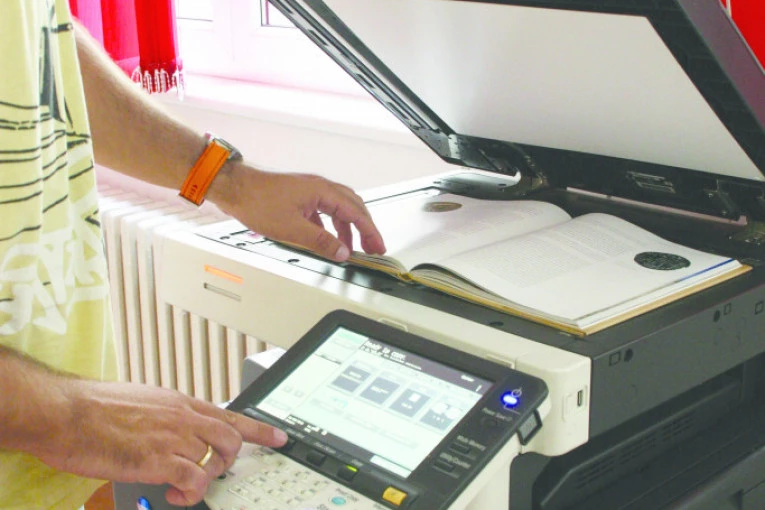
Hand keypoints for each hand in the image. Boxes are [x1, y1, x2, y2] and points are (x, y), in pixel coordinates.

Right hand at [37, 380, 286, 505]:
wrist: (66, 412)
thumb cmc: (94, 408)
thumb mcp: (142, 401)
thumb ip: (166, 415)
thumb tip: (175, 429)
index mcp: (180, 403)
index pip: (231, 415)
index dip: (260, 431)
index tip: (279, 438)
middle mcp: (183, 417)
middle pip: (230, 441)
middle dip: (227, 461)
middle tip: (209, 472)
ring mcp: (174, 438)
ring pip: (216, 461)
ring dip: (205, 479)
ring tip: (182, 485)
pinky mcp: (159, 460)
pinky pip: (194, 481)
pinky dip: (189, 493)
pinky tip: (172, 494)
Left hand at [210, 164, 385, 260]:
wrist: (235, 188)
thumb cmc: (258, 201)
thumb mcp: (292, 229)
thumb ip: (320, 242)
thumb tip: (342, 252)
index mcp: (322, 191)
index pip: (356, 213)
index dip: (370, 232)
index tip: (378, 247)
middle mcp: (320, 188)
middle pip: (353, 207)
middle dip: (364, 229)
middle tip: (372, 247)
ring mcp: (310, 191)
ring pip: (339, 209)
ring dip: (347, 229)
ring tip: (349, 248)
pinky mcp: (300, 196)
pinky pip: (324, 211)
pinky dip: (330, 226)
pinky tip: (326, 239)